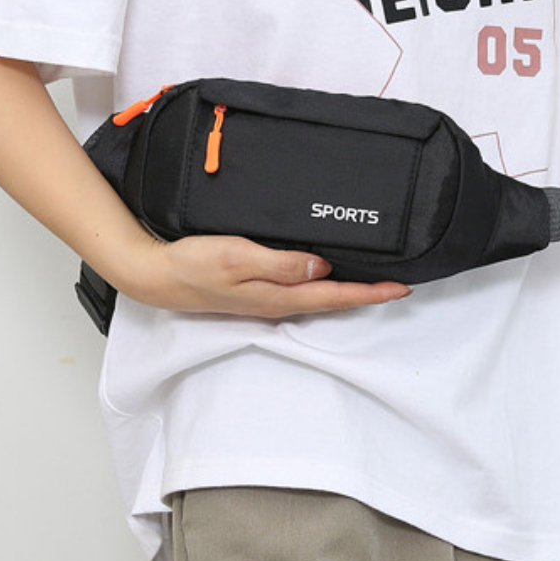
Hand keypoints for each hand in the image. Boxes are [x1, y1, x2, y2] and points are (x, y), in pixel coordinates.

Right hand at [119, 233, 411, 319]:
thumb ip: (282, 263)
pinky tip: (326, 274)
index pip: (336, 295)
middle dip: (368, 294)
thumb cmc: (194, 264)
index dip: (372, 292)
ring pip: (318, 297)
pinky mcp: (255, 292)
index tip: (402, 287)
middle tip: (400, 283)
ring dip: (348, 291)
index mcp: (278, 297)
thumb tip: (323, 267)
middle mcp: (277, 303)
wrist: (157, 274)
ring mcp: (266, 300)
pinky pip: (300, 292)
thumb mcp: (238, 257)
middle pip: (333, 301)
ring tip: (374, 280)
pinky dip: (322, 286)